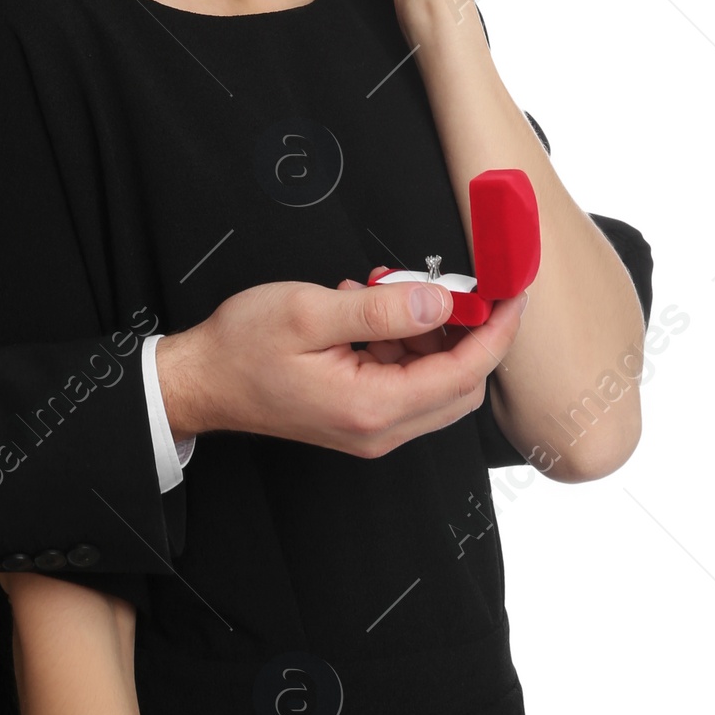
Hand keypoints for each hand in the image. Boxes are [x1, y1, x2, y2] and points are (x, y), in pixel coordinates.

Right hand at [153, 276, 525, 455]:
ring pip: (435, 384)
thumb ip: (380, 309)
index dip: (495, 332)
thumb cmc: (242, 348)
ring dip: (431, 335)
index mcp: (372, 406)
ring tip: (390, 292)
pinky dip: (405, 344)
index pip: (463, 374)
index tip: (512, 296)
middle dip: (468, 333)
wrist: (202, 381)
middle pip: (460, 386)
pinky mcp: (360, 418)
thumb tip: (441, 302)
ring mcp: (371, 428)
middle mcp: (380, 429)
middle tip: (458, 286)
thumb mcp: (309, 311)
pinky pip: (407, 383)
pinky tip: (371, 313)